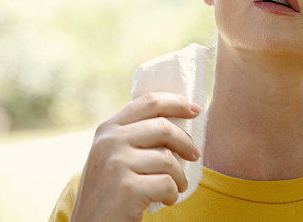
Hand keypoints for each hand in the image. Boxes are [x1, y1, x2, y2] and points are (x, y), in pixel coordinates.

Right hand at [70, 92, 201, 221]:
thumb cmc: (108, 192)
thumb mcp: (112, 156)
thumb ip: (134, 136)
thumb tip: (175, 118)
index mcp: (107, 130)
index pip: (148, 102)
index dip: (176, 102)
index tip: (195, 109)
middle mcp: (109, 142)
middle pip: (164, 127)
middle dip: (185, 142)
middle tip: (194, 155)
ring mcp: (116, 164)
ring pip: (168, 159)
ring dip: (180, 176)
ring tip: (177, 186)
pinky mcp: (126, 189)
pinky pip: (167, 183)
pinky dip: (173, 194)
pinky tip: (167, 200)